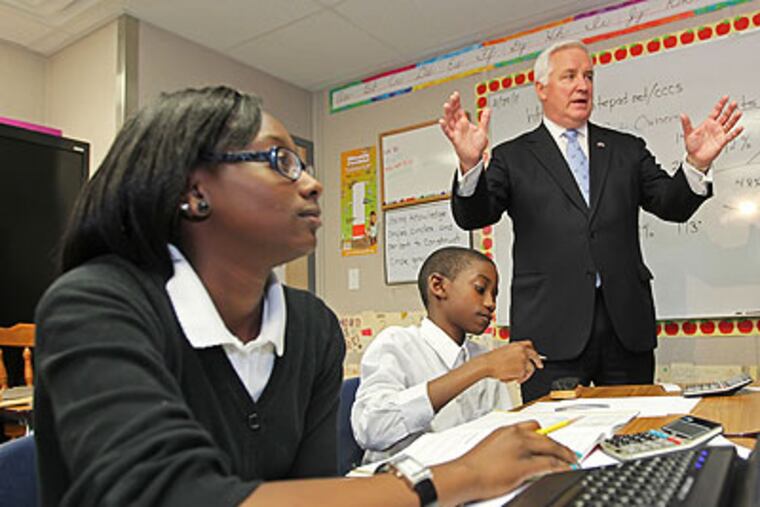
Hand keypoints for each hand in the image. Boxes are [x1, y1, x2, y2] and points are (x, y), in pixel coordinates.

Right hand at [439, 91, 490, 172]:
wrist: (474, 157)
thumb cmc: (477, 146)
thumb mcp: (483, 130)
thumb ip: (484, 120)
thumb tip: (487, 110)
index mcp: (464, 123)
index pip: (459, 110)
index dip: (457, 102)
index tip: (455, 95)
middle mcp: (458, 126)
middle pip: (453, 113)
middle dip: (452, 105)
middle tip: (452, 97)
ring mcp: (455, 132)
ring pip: (449, 121)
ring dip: (448, 113)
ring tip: (447, 106)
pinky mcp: (454, 139)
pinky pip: (448, 132)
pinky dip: (445, 127)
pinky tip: (442, 121)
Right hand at [454, 421, 576, 500]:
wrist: (465, 474)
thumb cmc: (473, 465)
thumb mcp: (491, 448)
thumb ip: (507, 446)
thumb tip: (517, 454)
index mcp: (506, 430)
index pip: (534, 426)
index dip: (547, 434)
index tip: (553, 440)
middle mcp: (515, 435)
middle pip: (546, 437)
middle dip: (560, 445)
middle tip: (569, 453)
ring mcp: (521, 449)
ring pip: (551, 448)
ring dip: (564, 455)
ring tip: (571, 461)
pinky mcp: (524, 465)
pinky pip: (550, 464)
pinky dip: (561, 466)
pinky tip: (565, 469)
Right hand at [478, 340, 543, 382]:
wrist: (487, 364)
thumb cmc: (492, 359)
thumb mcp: (505, 350)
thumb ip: (515, 352)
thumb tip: (520, 358)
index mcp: (517, 345)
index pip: (530, 345)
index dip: (533, 350)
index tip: (535, 355)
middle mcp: (522, 351)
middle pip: (535, 356)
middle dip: (538, 361)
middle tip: (540, 365)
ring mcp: (523, 360)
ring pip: (530, 369)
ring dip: (525, 374)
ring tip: (517, 378)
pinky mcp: (522, 370)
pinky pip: (524, 376)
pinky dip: (519, 379)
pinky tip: (510, 378)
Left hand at [681, 96, 742, 170]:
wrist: (696, 158)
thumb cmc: (692, 146)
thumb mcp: (688, 133)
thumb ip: (686, 124)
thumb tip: (682, 115)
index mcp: (707, 123)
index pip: (716, 111)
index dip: (720, 104)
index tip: (725, 97)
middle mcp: (715, 127)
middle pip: (724, 116)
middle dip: (729, 109)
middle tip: (734, 103)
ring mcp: (719, 134)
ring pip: (729, 124)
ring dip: (734, 119)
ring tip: (738, 112)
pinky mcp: (722, 141)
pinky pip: (730, 136)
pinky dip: (735, 132)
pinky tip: (739, 127)